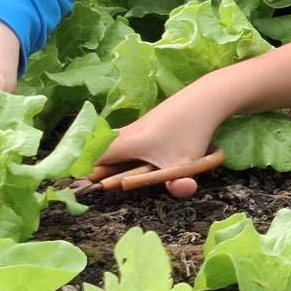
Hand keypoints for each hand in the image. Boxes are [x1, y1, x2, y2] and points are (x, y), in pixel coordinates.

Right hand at [92, 91, 229, 198]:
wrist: (203, 99)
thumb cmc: (190, 132)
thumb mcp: (184, 163)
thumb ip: (179, 184)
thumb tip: (181, 191)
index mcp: (124, 144)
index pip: (92, 161)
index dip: (87, 175)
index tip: (86, 188)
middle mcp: (124, 133)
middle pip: (100, 154)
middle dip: (97, 170)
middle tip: (99, 186)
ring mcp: (134, 126)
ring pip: (113, 146)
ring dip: (111, 161)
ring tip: (115, 176)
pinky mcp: (144, 123)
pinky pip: (125, 140)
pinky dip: (124, 152)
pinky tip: (136, 160)